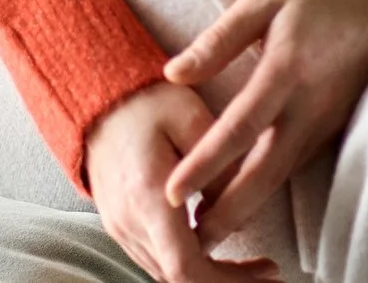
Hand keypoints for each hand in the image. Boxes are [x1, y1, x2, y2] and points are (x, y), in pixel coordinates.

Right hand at [86, 82, 281, 282]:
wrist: (98, 102)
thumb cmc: (146, 103)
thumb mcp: (190, 116)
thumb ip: (217, 163)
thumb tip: (240, 211)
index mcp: (148, 197)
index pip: (184, 267)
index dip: (226, 281)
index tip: (265, 274)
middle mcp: (130, 222)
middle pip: (180, 279)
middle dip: (227, 282)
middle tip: (269, 275)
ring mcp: (122, 229)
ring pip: (169, 274)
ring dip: (211, 276)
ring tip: (254, 269)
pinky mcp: (122, 227)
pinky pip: (158, 259)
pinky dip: (191, 264)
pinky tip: (218, 252)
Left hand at [161, 0, 367, 245]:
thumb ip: (219, 40)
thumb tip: (173, 73)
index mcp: (287, 69)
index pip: (240, 127)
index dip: (205, 163)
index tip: (172, 193)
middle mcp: (312, 104)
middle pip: (267, 171)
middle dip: (229, 212)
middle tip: (192, 242)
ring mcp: (330, 117)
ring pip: (285, 173)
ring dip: (249, 203)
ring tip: (211, 229)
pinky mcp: (340, 122)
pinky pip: (301, 161)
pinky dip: (272, 184)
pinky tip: (249, 196)